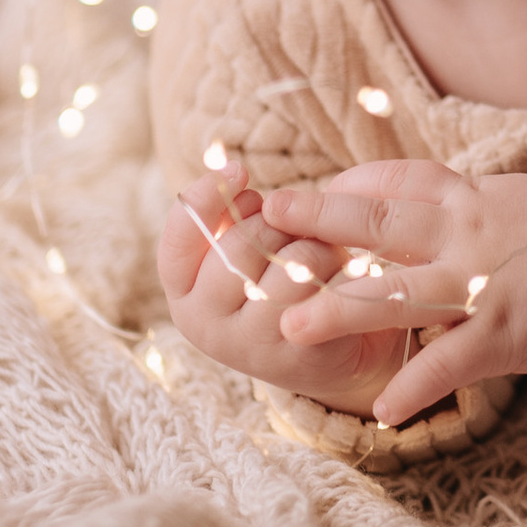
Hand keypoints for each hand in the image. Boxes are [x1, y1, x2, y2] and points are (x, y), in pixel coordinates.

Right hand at [158, 158, 411, 418]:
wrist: (335, 349)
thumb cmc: (284, 283)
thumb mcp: (250, 250)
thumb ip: (231, 219)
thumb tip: (231, 176)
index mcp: (185, 295)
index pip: (179, 241)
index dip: (205, 199)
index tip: (239, 170)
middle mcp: (206, 326)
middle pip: (239, 246)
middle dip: (277, 223)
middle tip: (296, 229)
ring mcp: (249, 346)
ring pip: (289, 264)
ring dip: (317, 246)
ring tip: (324, 255)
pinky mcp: (296, 357)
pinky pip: (326, 290)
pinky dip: (344, 271)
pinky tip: (348, 276)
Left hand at [263, 161, 526, 425]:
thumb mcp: (516, 202)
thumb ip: (465, 206)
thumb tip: (415, 203)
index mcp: (471, 199)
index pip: (397, 182)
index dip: (344, 188)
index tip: (297, 198)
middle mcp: (467, 232)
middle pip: (379, 221)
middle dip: (318, 221)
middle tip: (266, 223)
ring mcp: (481, 282)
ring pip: (397, 292)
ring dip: (339, 309)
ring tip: (289, 326)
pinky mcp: (503, 330)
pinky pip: (448, 361)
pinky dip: (415, 386)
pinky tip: (384, 411)